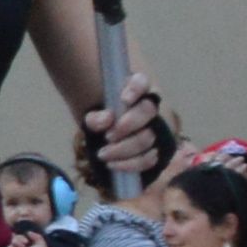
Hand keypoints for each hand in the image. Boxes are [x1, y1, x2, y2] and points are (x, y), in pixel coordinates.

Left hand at [83, 71, 169, 187]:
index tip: (124, 100)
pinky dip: (131, 164)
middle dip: (128, 125)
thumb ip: (95, 117)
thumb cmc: (100, 118)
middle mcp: (149, 106)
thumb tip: (107, 120)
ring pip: (149, 138)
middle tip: (108, 136)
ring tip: (103, 154)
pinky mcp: (154, 149)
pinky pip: (150, 159)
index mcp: (135, 89)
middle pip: (148, 111)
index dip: (136, 89)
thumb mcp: (91, 116)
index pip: (141, 81)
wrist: (104, 137)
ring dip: (126, 148)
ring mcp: (154, 128)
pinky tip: (113, 165)